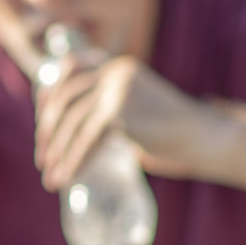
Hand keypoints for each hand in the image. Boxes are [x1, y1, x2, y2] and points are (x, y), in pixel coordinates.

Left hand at [34, 51, 219, 188]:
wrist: (202, 138)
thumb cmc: (168, 132)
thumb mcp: (132, 110)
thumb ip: (105, 109)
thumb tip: (67, 132)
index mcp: (115, 65)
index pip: (68, 70)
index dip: (48, 98)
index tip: (43, 129)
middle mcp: (113, 70)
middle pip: (65, 97)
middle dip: (48, 132)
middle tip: (42, 161)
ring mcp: (117, 88)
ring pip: (73, 120)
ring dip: (58, 152)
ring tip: (51, 179)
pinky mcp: (120, 109)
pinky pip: (87, 138)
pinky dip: (74, 161)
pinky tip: (68, 179)